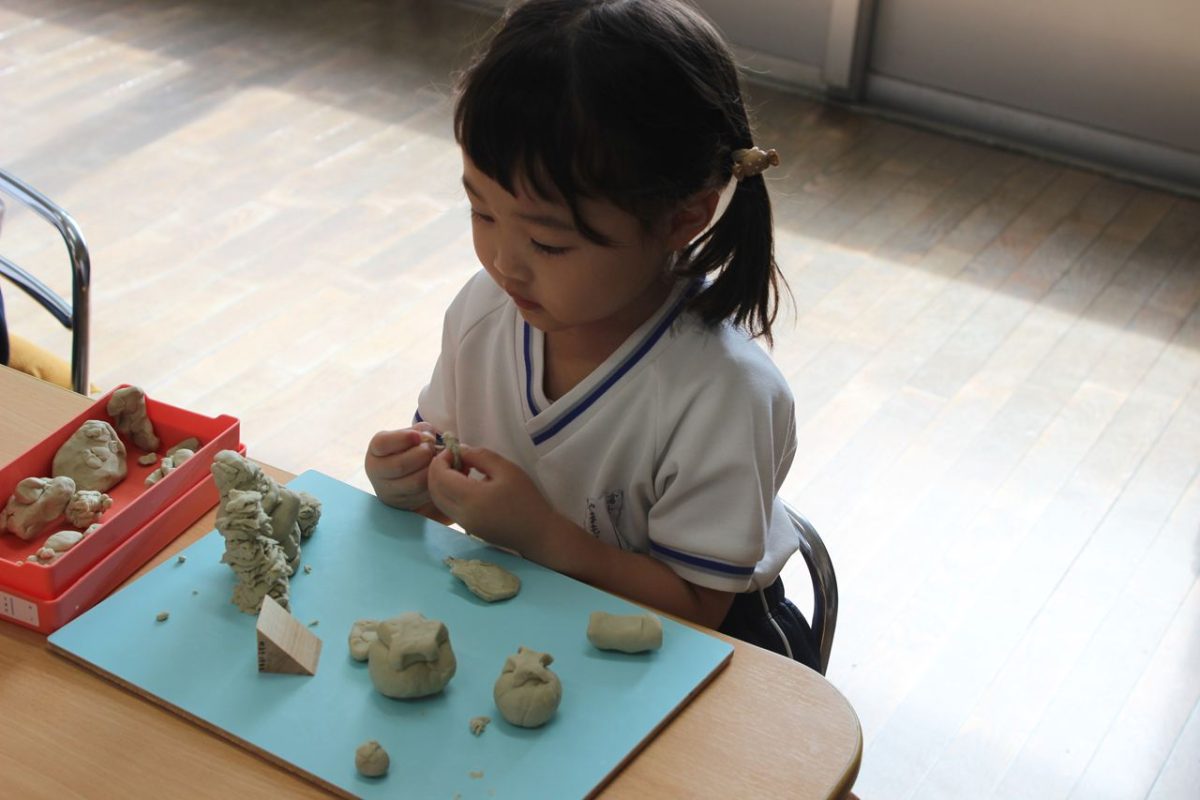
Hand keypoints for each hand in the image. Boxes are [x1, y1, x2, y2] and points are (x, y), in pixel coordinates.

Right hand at [364, 423, 439, 509]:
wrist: (409, 473)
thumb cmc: (411, 448)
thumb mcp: (412, 434)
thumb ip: (421, 431)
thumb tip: (429, 439)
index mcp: (376, 450)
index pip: (382, 444)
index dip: (402, 438)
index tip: (418, 436)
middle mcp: (377, 472)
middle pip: (400, 465)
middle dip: (422, 454)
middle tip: (431, 449)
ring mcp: (388, 492)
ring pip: (416, 482)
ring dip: (431, 469)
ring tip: (436, 461)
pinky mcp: (403, 504)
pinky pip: (425, 494)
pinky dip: (435, 482)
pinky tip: (437, 474)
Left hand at [427, 445, 554, 555]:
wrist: (538, 533)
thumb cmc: (526, 499)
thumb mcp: (507, 469)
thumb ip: (481, 456)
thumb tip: (460, 450)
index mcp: (471, 498)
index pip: (439, 476)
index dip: (441, 460)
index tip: (456, 451)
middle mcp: (461, 514)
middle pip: (433, 489)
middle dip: (437, 470)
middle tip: (456, 458)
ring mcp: (462, 524)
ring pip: (437, 500)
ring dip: (441, 482)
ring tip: (462, 470)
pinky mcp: (467, 529)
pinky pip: (447, 508)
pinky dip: (448, 493)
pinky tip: (467, 484)